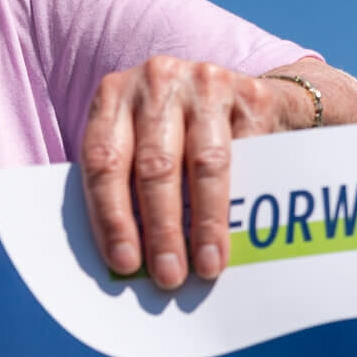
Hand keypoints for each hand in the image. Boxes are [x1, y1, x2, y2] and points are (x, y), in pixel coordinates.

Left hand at [81, 56, 301, 289]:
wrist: (250, 98)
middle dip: (161, 229)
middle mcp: (156, 80)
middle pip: (154, 165)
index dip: (112, 215)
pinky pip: (248, 155)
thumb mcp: (144, 144)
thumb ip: (128, 186)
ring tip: (205, 266)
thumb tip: (126, 259)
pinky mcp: (252, 96)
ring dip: (204, 223)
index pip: (103, 160)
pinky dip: (244, 199)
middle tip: (168, 276)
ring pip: (204, 163)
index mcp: (115, 95)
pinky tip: (241, 234)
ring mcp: (206, 83)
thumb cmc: (182, 134)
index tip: (124, 262)